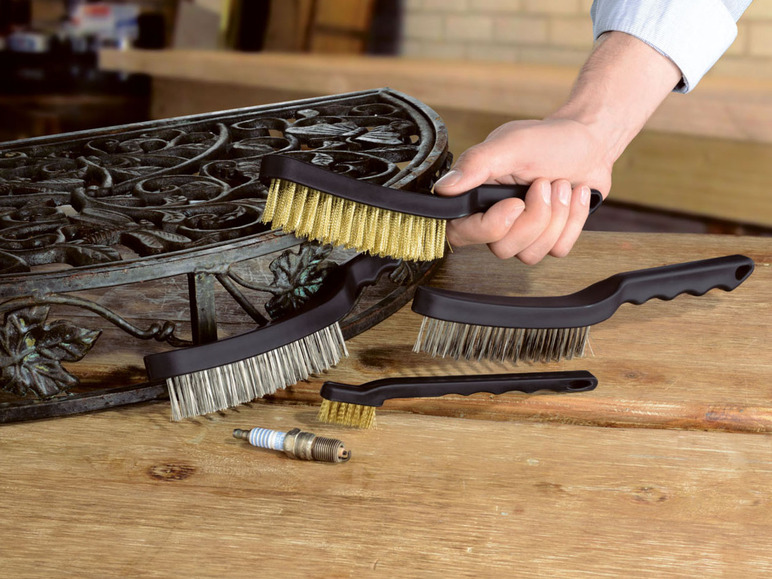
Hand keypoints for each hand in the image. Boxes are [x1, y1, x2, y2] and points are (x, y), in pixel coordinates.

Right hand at [434, 117, 611, 263]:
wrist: (588, 142)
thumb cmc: (548, 139)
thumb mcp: (511, 144)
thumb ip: (476, 164)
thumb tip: (443, 188)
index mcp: (476, 196)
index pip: (461, 234)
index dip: (489, 227)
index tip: (515, 203)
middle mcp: (495, 218)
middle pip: (502, 248)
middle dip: (534, 217)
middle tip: (546, 183)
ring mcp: (522, 232)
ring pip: (531, 254)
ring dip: (557, 217)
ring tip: (562, 185)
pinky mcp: (548, 239)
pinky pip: (557, 250)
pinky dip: (573, 221)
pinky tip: (574, 196)